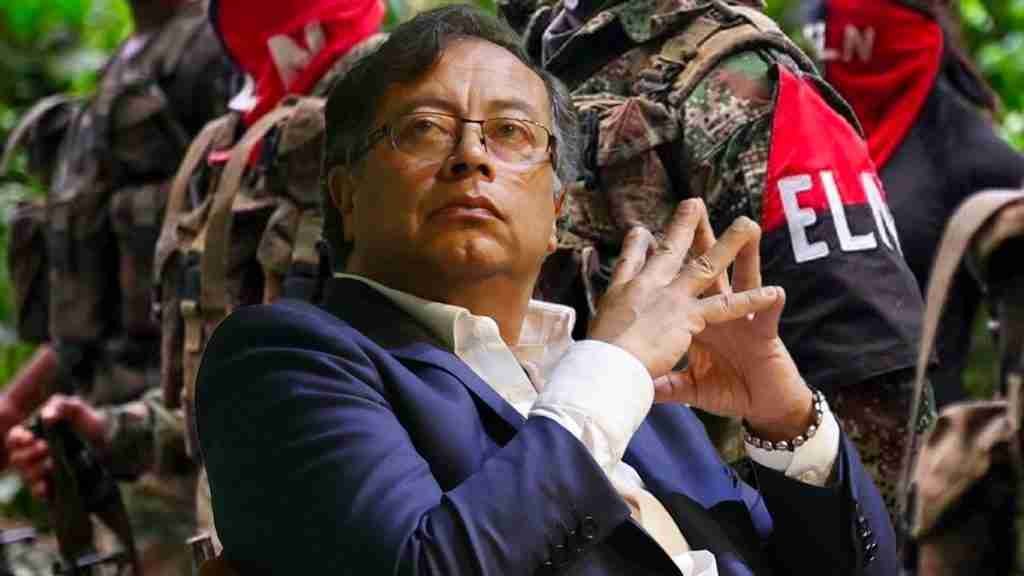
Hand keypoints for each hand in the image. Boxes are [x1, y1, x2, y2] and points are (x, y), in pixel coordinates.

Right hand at [4, 395, 108, 499]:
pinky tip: (45, 485)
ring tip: (49, 464)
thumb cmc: (87, 422)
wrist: (110, 441)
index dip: (17, 439)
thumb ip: (60, 405)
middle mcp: (33, 455)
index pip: (14, 439)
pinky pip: (38, 492)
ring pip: (26, 475)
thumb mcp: (75, 408)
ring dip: (34, 470)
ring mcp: (41, 471)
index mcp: (34, 436)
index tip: (30, 437)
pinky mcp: (52, 486)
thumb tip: (47, 416)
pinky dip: (39, 489)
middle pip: (17, 458)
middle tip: (45, 447)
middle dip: (28, 453)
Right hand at [587, 198, 780, 384]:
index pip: (632, 261)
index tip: (642, 230)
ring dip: (728, 244)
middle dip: (683, 226)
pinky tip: (773, 292)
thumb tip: (609, 308)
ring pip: (706, 266)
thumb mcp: (599, 327)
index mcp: (625, 291)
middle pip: (670, 251)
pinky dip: (751, 300)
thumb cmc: (599, 352)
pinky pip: (727, 307)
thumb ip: (612, 317)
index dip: (638, 244)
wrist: (608, 364)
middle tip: (695, 203)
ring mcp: (671, 298)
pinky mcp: (689, 317)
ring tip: (748, 224)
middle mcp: (649, 286)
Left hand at [648, 210, 812, 440]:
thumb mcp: (690, 387)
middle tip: (693, 210)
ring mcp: (743, 321)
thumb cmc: (729, 391)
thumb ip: (666, 382)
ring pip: (744, 281)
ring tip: (748, 230)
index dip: (664, 264)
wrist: (764, 406)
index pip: (678, 287)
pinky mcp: (764, 336)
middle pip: (707, 272)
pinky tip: (776, 291)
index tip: (646, 236)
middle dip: (701, 242)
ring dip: (747, 256)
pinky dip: (770, 304)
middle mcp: (719, 314)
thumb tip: (640, 383)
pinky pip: (767, 317)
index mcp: (697, 321)